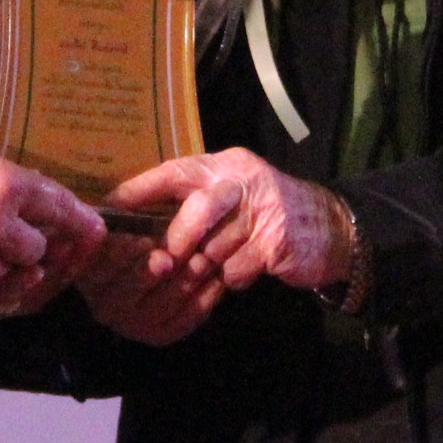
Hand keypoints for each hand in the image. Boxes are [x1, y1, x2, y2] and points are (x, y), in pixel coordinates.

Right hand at [0, 105, 105, 314]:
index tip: (94, 228)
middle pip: (38, 249)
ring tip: (2, 251)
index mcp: (6, 186)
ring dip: (9, 264)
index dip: (78, 219)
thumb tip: (14, 188)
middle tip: (36, 233)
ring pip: (9, 273)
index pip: (57, 208)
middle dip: (37, 241)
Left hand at [92, 149, 358, 339]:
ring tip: (222, 261)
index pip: (174, 172)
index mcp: (223, 166)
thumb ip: (193, 205)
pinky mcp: (276, 241)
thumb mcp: (230, 197)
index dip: (140, 190)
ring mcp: (263, 210)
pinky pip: (236, 270)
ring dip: (211, 264)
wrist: (332, 228)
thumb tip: (140, 228)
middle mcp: (242, 180)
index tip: (110, 209)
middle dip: (180, 238)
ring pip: (214, 247)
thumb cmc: (265, 214)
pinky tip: (249, 268)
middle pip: (199, 208)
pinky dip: (235, 276)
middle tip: (168, 258)